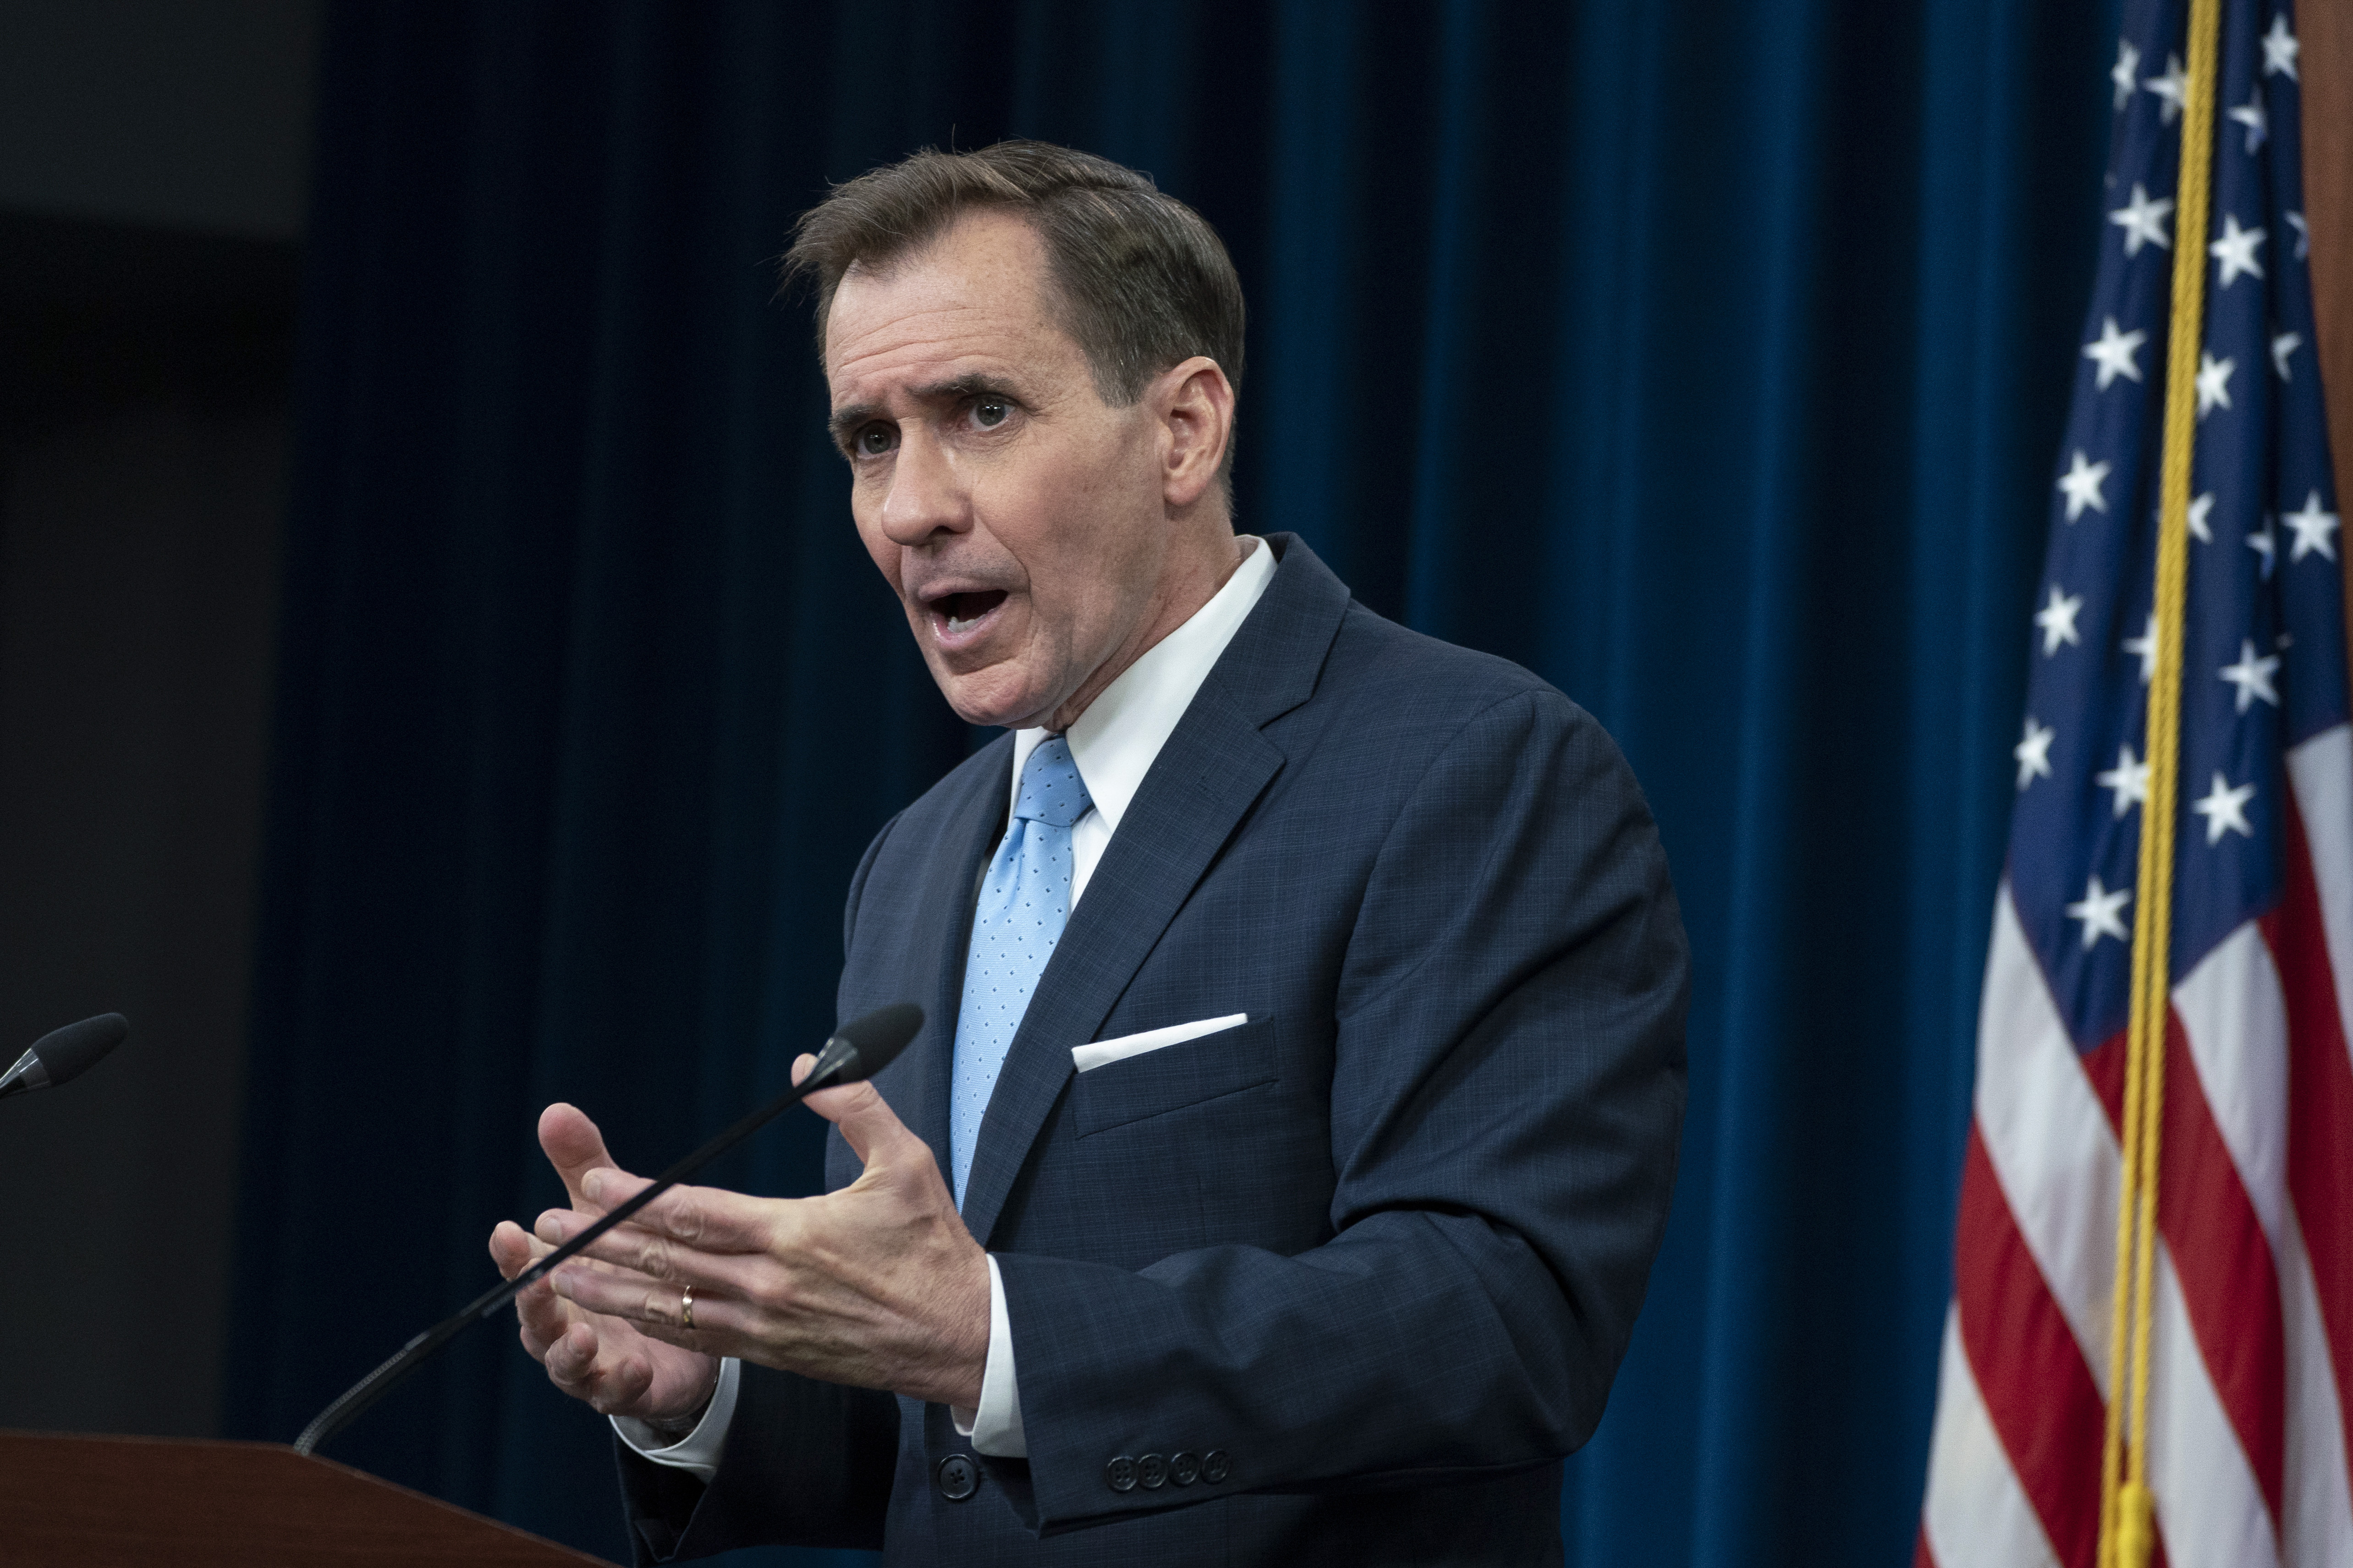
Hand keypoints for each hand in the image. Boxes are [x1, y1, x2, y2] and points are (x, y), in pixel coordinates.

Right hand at [488, 1104, 719, 1427]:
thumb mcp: (610, 1215)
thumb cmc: (626, 1265)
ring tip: (584, 1336)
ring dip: (569, 1351)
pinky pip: (617, 1393)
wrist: (675, 1332)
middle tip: (537, 1280)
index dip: (513, 1252)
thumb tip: (555, 1111)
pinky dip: (621, 1383)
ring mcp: (589, 1363)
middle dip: (532, 1299)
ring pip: (566, 1362)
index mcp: (555, 1280)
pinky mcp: (625, 1390)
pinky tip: (636, 1369)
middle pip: (535, 1317)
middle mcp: (562, 1324)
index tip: (508, 1230)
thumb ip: (584, 1168)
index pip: (524, 1265)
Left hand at [526, 1055, 990, 1408]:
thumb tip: (807, 1063)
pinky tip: (618, 1309)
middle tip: (545, 1225)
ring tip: (556, 1270)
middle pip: (667, 1259)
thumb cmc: (934, 1246)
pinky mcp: (772, 1353)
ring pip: (668, 1304)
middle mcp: (768, 1284)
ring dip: (608, 1286)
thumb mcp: (906, 1162)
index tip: (589, 1182)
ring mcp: (765, 1325)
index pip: (694, 1213)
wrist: (960, 1335)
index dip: (635, 1200)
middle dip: (600, 1240)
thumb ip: (853, 1107)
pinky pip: (696, 1335)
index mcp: (794, 1234)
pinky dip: (649, 1319)